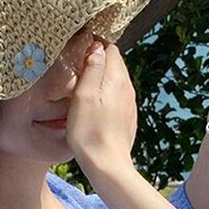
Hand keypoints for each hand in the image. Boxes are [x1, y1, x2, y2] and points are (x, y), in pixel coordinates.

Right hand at [66, 36, 137, 172]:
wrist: (107, 164)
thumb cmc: (89, 130)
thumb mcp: (83, 95)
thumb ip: (92, 68)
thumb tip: (97, 47)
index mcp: (117, 79)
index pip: (111, 49)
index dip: (96, 44)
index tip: (80, 47)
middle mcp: (128, 88)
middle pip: (115, 63)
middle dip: (100, 59)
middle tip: (79, 63)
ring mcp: (130, 103)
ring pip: (117, 80)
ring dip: (103, 77)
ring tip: (84, 82)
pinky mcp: (128, 117)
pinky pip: (118, 96)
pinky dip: (107, 92)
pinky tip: (95, 103)